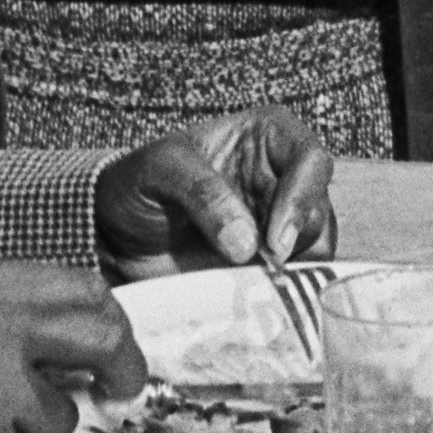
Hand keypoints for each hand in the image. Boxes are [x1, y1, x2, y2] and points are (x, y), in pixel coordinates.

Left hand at [92, 106, 332, 272]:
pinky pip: (296, 279)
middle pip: (319, 209)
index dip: (302, 197)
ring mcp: (278, 225)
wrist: (112, 235)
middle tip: (265, 265)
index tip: (274, 239)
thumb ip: (203, 193)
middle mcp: (282, 179)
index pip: (311, 160)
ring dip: (293, 269)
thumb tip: (246, 243)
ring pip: (316, 248)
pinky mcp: (268, 266)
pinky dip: (283, 291)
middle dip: (296, 240)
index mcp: (266, 138)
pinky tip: (254, 294)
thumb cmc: (135, 185)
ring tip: (255, 281)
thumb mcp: (158, 170)